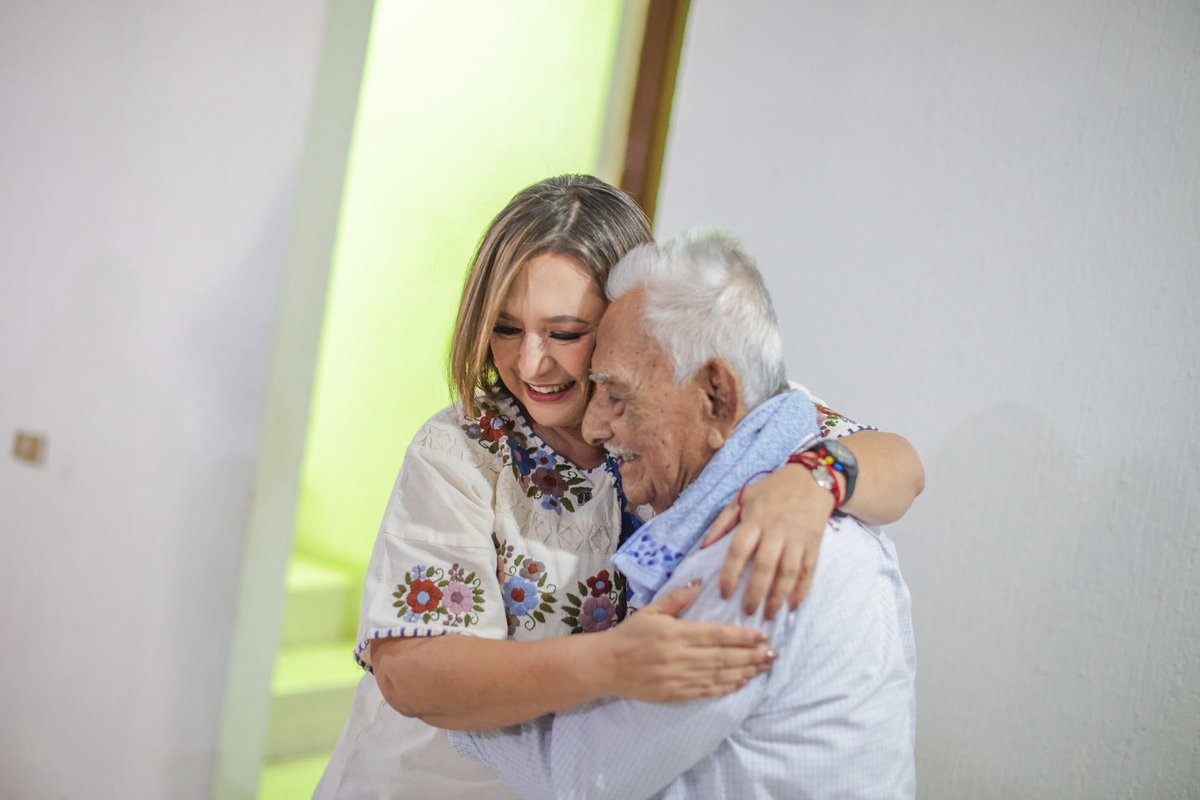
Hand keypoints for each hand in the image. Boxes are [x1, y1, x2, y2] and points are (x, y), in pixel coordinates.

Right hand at [599, 580, 774, 702]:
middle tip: (774, 653)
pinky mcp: (674, 694)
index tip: (763, 635)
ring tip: (765, 667)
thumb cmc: (629, 634)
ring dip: (745, 672)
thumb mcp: (651, 610)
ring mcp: (677, 678)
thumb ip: (677, 598)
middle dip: (751, 655)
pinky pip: (706, 692)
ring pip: (719, 676)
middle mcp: (679, 657)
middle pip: (723, 657)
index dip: (742, 636)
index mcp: (675, 633)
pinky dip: (727, 688)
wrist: (605, 665)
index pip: (716, 635)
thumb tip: (700, 583)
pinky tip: (742, 682)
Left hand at [701, 463, 832, 618]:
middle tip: (746, 612)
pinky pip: (808, 571)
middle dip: (755, 593)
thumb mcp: (742, 498)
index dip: (730, 574)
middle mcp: (776, 530)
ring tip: (769, 615)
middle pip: (765, 567)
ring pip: (788, 573)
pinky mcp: (814, 543)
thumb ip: (722, 522)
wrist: (812, 479)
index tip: (724, 594)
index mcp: (755, 520)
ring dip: (778, 597)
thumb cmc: (772, 489)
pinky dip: (802, 590)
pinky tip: (793, 606)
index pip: (738, 551)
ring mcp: (797, 538)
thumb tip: (704, 547)